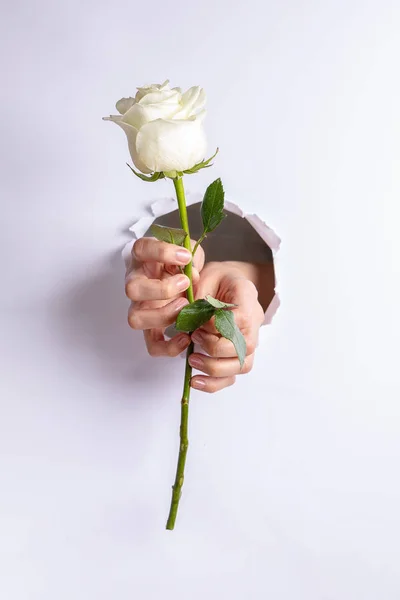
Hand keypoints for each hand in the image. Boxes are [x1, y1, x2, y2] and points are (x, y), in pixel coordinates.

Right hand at [125, 237, 204, 355]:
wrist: (181, 279)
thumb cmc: (180, 264)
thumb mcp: (188, 254)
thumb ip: (191, 258)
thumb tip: (192, 273)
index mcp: (143, 259)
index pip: (141, 249)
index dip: (162, 252)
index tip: (185, 256)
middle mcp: (136, 282)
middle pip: (131, 289)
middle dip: (161, 289)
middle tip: (184, 284)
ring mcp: (140, 307)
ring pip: (135, 318)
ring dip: (162, 315)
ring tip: (185, 307)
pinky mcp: (150, 328)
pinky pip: (152, 344)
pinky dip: (168, 346)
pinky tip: (185, 337)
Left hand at [189, 261, 268, 392]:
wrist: (229, 283)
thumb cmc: (217, 279)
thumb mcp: (207, 275)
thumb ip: (201, 294)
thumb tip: (191, 319)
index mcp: (246, 298)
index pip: (239, 320)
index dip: (216, 325)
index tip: (197, 321)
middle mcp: (253, 323)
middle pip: (243, 348)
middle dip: (213, 349)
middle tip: (192, 338)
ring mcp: (249, 341)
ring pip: (241, 366)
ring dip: (214, 369)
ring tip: (192, 362)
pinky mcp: (239, 355)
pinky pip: (233, 376)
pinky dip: (214, 383)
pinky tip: (195, 381)